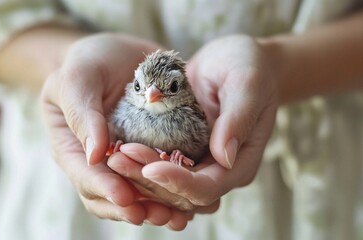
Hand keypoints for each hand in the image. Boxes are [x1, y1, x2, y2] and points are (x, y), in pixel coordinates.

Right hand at [41, 33, 191, 228]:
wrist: (119, 54)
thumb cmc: (89, 61)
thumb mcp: (78, 77)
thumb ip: (82, 113)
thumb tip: (94, 155)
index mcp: (74, 148)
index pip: (85, 177)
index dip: (106, 190)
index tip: (127, 198)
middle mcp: (101, 161)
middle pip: (113, 196)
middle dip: (137, 208)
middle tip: (161, 214)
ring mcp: (127, 159)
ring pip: (139, 194)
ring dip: (160, 206)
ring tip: (182, 215)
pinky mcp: (153, 151)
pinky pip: (162, 177)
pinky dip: (176, 190)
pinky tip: (196, 198)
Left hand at [109, 35, 277, 211]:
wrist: (235, 59)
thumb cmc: (249, 66)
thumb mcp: (247, 83)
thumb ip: (238, 119)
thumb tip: (223, 157)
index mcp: (240, 163)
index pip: (207, 188)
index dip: (178, 183)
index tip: (149, 168)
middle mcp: (218, 170)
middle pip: (181, 194)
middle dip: (148, 180)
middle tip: (118, 159)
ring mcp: (198, 161)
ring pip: (165, 184)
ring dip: (138, 174)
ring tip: (113, 155)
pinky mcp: (182, 149)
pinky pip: (158, 164)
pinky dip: (139, 161)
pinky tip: (118, 148)